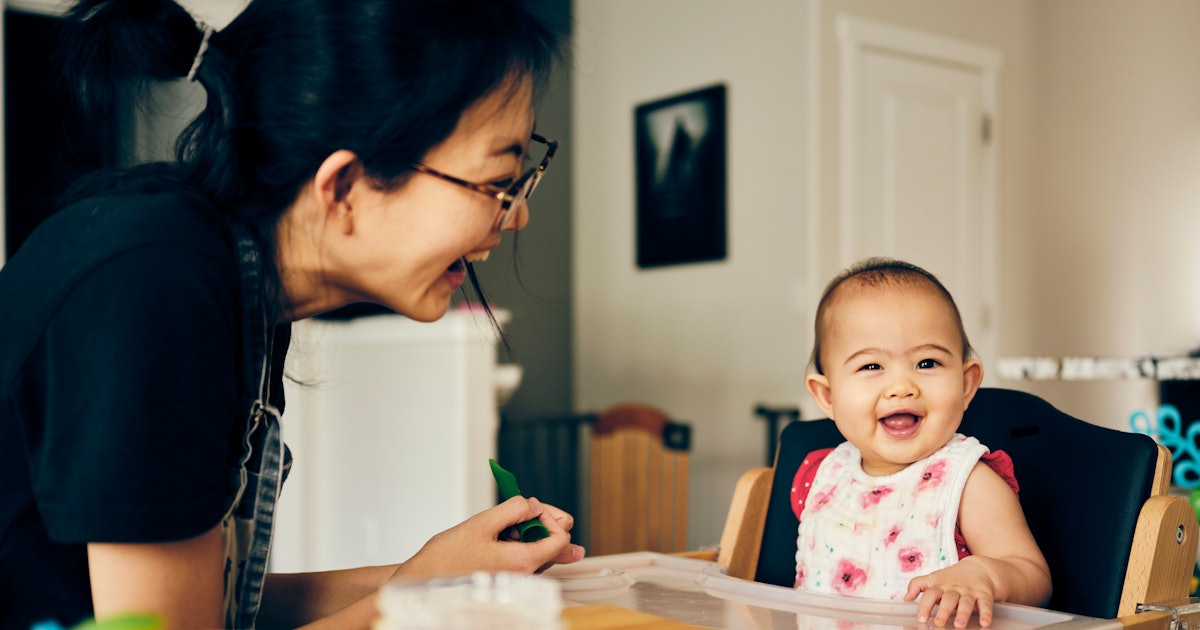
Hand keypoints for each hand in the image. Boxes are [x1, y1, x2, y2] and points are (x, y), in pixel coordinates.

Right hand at [392, 497, 584, 579]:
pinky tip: (501, 535)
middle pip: (556, 545)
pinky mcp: (508, 576)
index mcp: (523, 561)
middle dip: (543, 521)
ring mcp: (518, 577)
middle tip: (521, 510)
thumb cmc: (448, 557)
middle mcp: (525, 574)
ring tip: (506, 524)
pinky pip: (526, 556)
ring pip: (541, 550)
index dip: (550, 516)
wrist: (425, 580)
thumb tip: (533, 505)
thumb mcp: (482, 523)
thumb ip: (513, 510)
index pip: (562, 538)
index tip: (529, 507)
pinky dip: (520, 541)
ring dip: (530, 531)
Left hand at [905, 558, 996, 627]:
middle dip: (944, 610)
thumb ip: (917, 586)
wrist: (979, 567)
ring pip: (966, 602)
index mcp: (940, 585)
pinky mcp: (984, 595)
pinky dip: (986, 613)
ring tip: (959, 625)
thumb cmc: (952, 578)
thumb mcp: (933, 578)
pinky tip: (985, 623)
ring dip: (963, 613)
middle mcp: (954, 588)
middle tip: (939, 622)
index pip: (930, 594)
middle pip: (948, 598)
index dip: (925, 605)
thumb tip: (905, 598)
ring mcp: (970, 592)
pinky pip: (985, 604)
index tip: (921, 618)